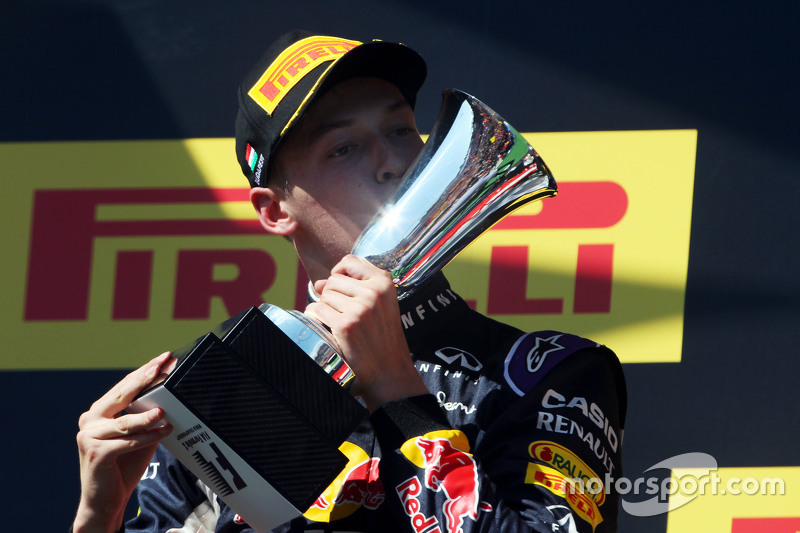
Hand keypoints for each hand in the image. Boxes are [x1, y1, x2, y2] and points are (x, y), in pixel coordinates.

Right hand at [73, 352, 174, 532]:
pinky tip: (163, 432)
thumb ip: (148, 417)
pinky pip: (128, 442)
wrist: (104, 501)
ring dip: (148, 415)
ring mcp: (89, 436)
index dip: (143, 372)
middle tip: (163, 366)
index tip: (163, 359)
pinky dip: (147, 437)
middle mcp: (90, 420)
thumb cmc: (122, 466)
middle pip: (121, 395)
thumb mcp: (139, 436)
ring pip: (126, 421)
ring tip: (165, 410)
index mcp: (98, 412)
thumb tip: (171, 397)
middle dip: (144, 379)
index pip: (124, 387)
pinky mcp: (97, 453)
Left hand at [306, 255, 427, 410]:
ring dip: (326, 308)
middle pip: (333, 280)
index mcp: (384, 283)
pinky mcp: (345, 325)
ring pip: (324, 295)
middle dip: (332, 295)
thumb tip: (317, 283)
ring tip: (341, 323)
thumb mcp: (380, 305)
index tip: (341, 287)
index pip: (350, 261)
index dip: (339, 272)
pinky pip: (316, 310)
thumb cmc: (382, 337)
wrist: (389, 371)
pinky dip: (316, 318)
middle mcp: (373, 292)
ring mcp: (359, 309)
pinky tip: (328, 328)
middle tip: (344, 313)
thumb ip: (353, 288)